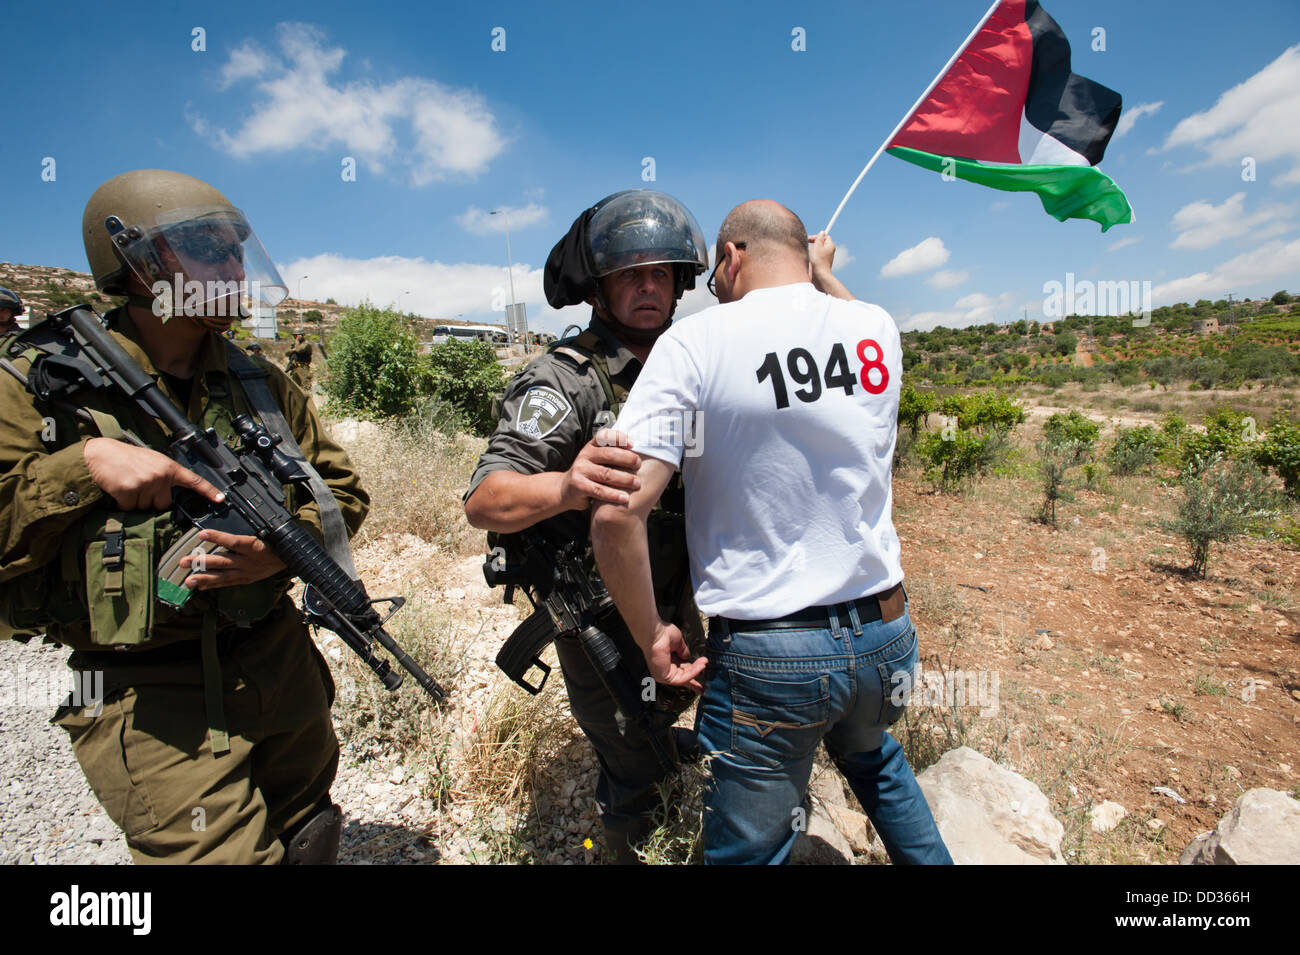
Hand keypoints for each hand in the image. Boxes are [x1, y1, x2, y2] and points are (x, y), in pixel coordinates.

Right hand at [82, 437, 224, 510]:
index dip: (208, 491)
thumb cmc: (127, 458)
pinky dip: (123, 503)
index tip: (221, 499)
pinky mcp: (128, 492)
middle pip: (164, 504)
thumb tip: (170, 494)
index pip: (193, 480)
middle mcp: (160, 476)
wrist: (100, 454)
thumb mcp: (153, 461)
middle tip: (140, 484)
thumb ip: (165, 476)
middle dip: (153, 500)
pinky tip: (119, 489)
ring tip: (129, 483)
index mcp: (168, 467)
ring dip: (136, 501)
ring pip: (146, 508)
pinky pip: (130, 508)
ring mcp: (145, 484)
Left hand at [179, 528, 286, 589]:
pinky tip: (200, 586)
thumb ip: (247, 532)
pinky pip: (227, 583)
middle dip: (201, 562)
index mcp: (254, 547)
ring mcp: (247, 572)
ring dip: (204, 578)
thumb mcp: (266, 533)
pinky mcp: (246, 579)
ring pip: (222, 575)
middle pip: (222, 561)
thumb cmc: (278, 542)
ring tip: (188, 580)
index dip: (217, 537)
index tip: (202, 534)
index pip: (233, 541)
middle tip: (184, 562)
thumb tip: (230, 523)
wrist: (292, 558)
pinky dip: (213, 585)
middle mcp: (249, 562)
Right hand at [560, 431, 641, 509]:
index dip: (619, 438)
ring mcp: (580, 470)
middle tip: (639, 465)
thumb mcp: (597, 460)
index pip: (605, 436)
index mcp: (591, 446)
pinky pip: (599, 490)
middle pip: (609, 454)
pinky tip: (625, 498)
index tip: (633, 444)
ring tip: (637, 484)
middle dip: (627, 459)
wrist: (567, 490)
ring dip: (624, 479)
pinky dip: (613, 494)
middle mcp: (585, 455)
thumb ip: (612, 454)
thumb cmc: (590, 474)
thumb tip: (640, 450)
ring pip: (606, 473)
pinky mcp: (578, 485)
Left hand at [640, 621, 707, 694]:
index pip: (681, 670)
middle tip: (705, 667)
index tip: (701, 675)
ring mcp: (663, 674)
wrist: (655, 632)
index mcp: (667, 661)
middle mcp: (664, 669)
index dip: (692, 672)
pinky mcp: (664, 677)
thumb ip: (683, 651)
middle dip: (696, 673)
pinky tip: (700, 666)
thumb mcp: (678, 643)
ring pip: (685, 677)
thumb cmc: (662, 634)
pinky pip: (682, 678)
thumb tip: (688, 657)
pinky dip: (693, 673)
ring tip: (704, 662)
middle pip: (684, 676)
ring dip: (696, 670)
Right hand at [808, 231, 835, 279]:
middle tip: (808, 247)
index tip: (809, 239)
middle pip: (820, 243)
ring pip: (817, 249)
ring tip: (809, 255)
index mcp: (830, 245)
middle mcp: (829, 251)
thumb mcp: (817, 246)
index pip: (824, 236)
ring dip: (811, 250)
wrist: (819, 276)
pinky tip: (810, 260)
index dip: (817, 237)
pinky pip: (816, 256)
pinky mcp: (821, 262)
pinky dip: (812, 256)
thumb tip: (822, 232)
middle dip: (813, 244)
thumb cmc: (819, 261)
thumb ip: (819, 238)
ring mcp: (825, 257)